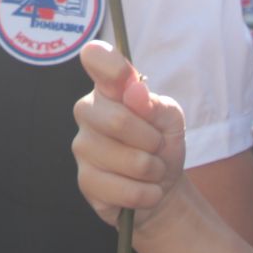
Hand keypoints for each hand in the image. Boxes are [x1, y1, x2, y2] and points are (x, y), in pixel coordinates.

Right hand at [72, 40, 187, 232]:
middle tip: (157, 147)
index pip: (95, 59)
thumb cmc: (160, 143)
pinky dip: (148, 194)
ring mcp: (82, 147)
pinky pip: (127, 191)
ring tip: (151, 169)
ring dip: (154, 170)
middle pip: (118, 121)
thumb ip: (154, 103)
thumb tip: (134, 93)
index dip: (109, 63)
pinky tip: (145, 190)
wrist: (160, 185)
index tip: (124, 77)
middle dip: (153, 140)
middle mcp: (87, 111)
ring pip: (129, 161)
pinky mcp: (85, 182)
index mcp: (108, 87)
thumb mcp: (170, 119)